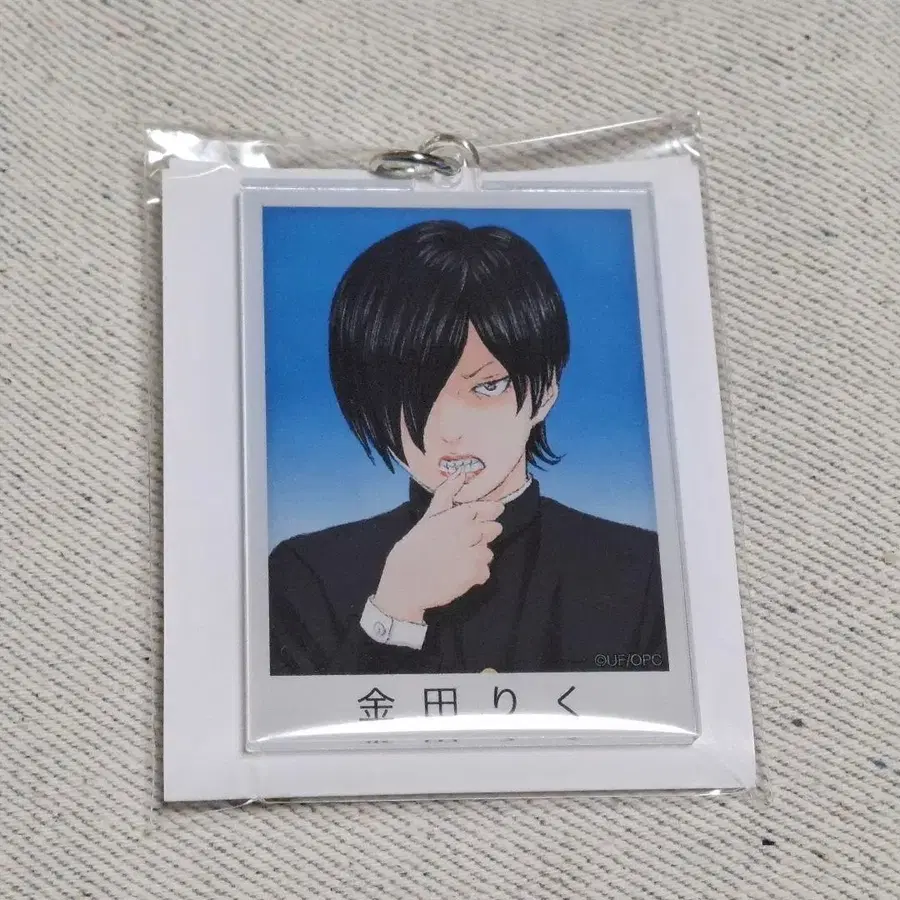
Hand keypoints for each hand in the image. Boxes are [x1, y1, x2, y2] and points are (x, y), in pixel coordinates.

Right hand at [372, 471, 503, 623]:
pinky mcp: (472, 574)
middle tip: (468, 543)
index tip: (496, 511)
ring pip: (488, 552)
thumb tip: (460, 474)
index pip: (484, 509)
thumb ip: (446, 496)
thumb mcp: (428, 519)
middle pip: (492, 530)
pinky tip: (459, 574)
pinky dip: (476, 575)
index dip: (490, 510)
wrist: (405, 583)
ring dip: (478, 556)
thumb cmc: (413, 548)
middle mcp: (465, 533)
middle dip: (485, 535)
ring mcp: (471, 554)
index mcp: (454, 516)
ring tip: (459, 560)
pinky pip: (485, 572)